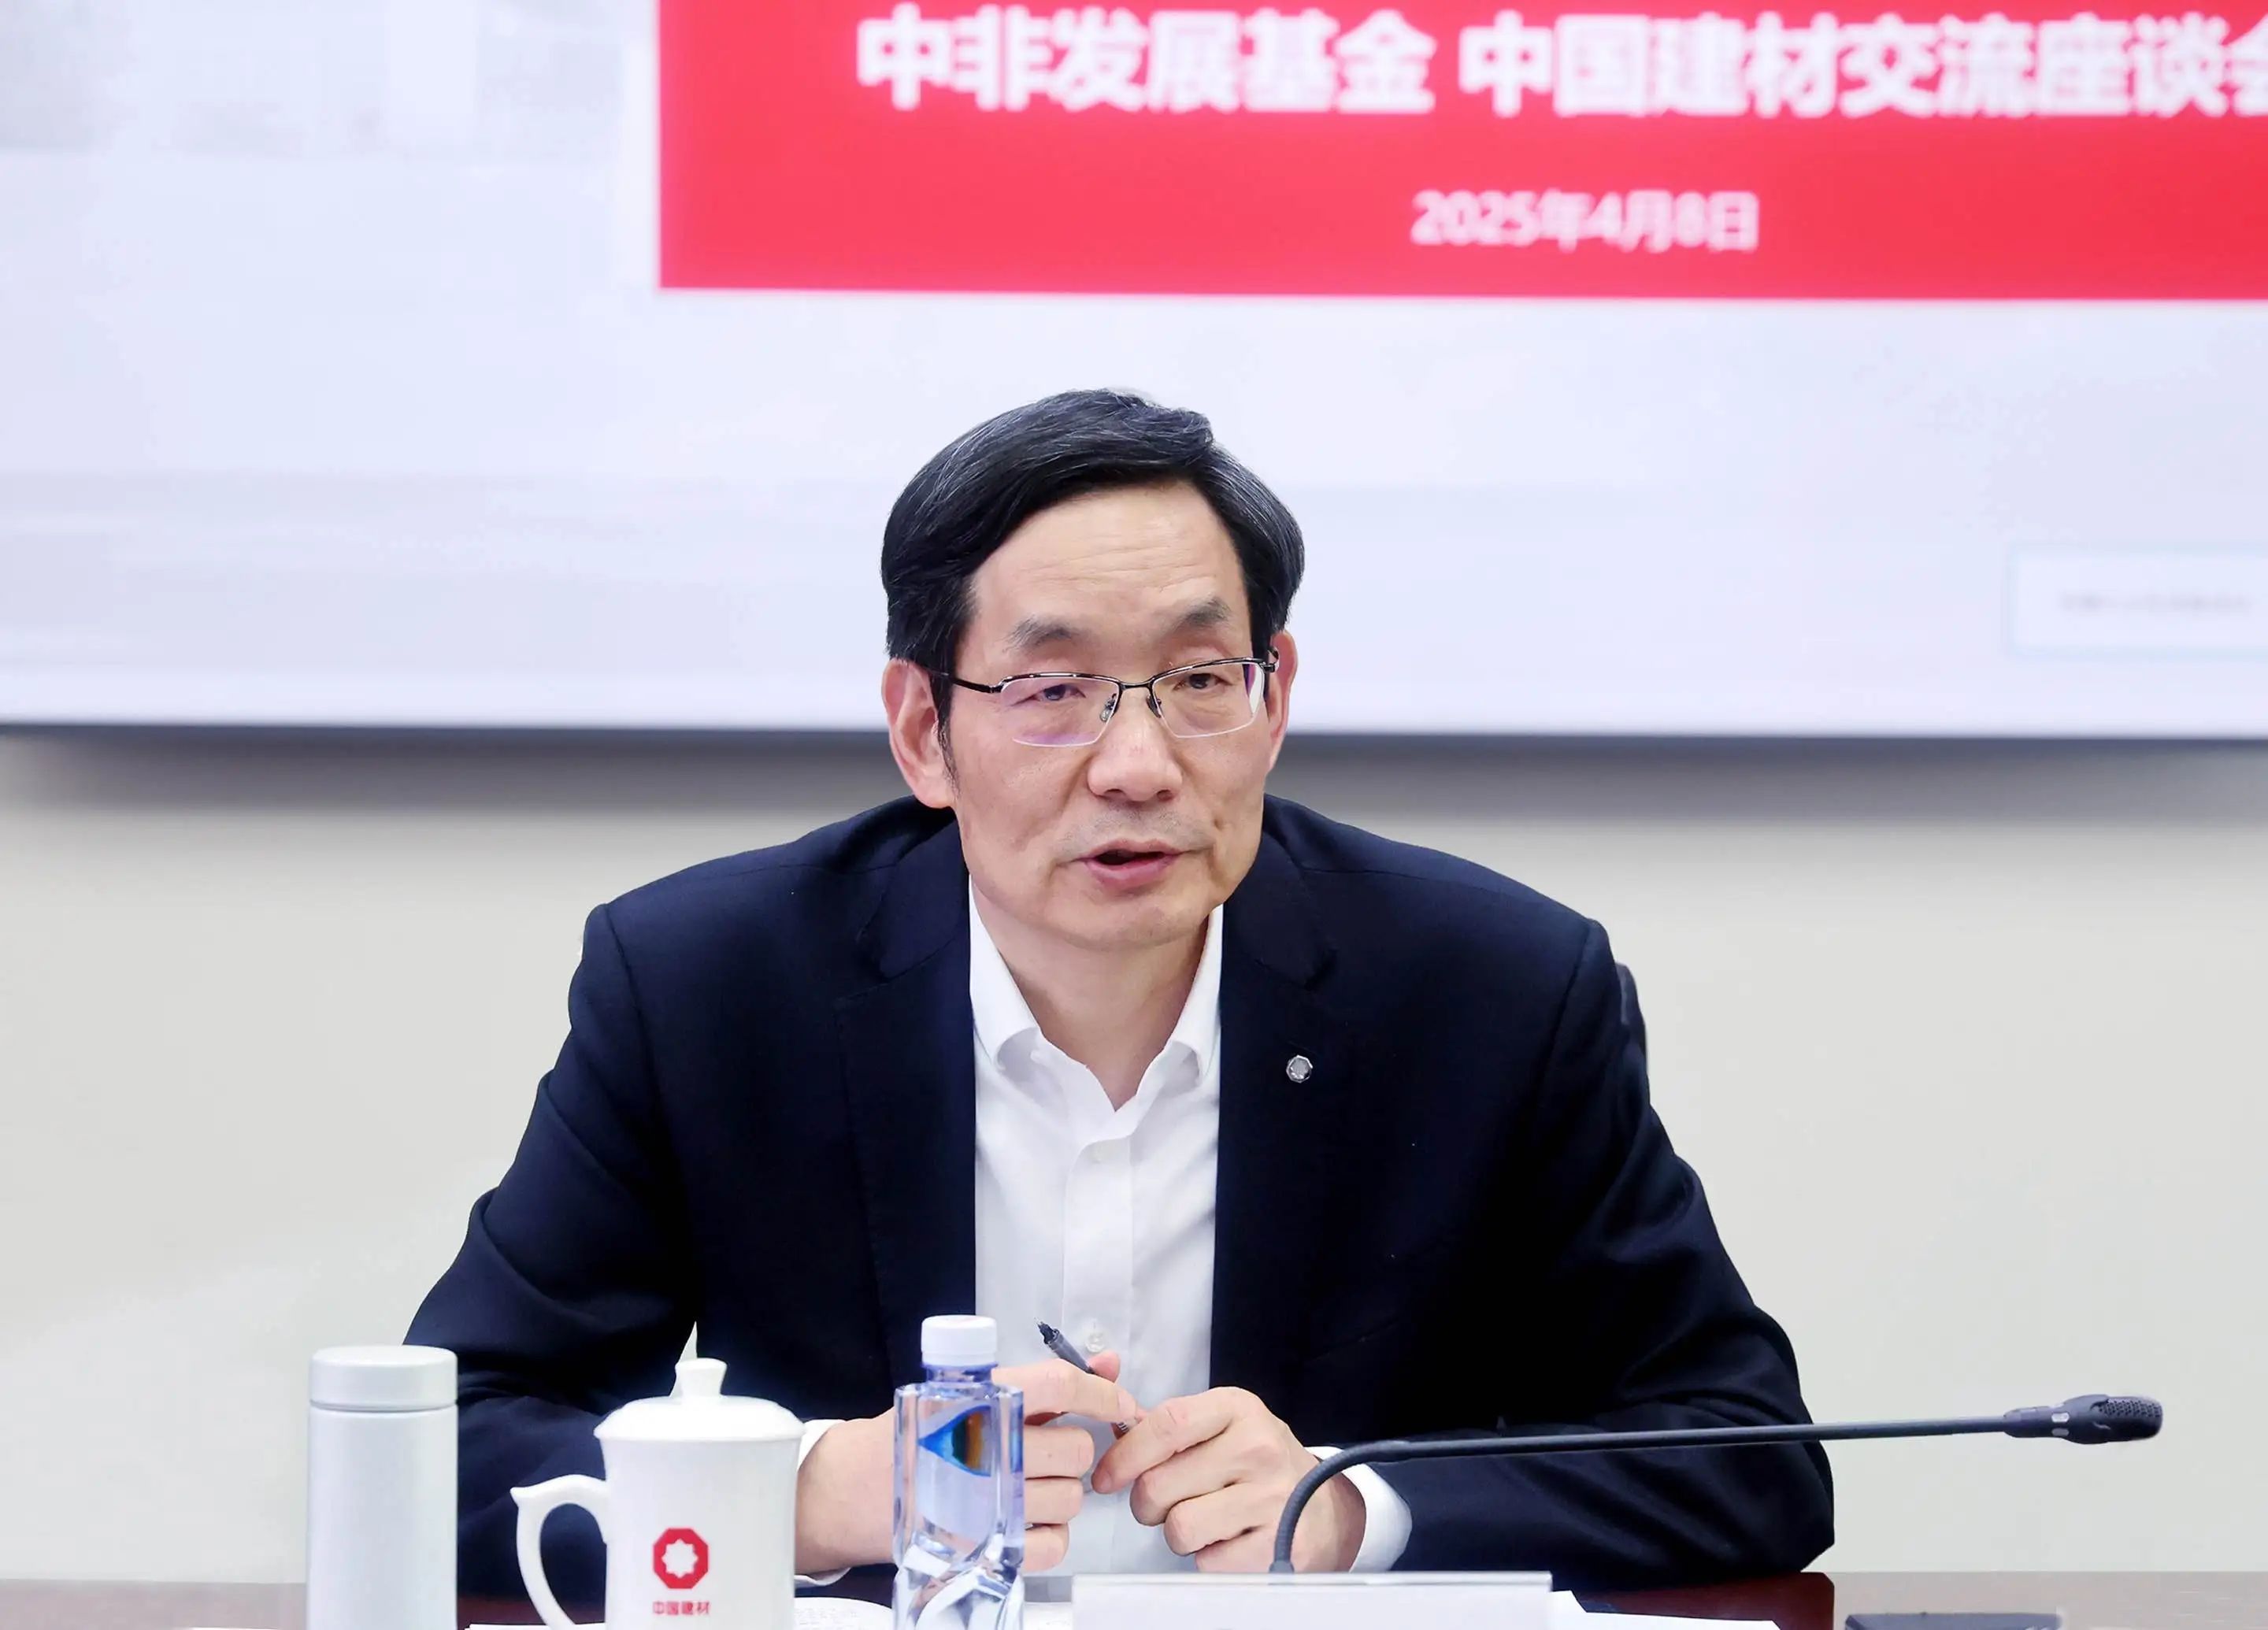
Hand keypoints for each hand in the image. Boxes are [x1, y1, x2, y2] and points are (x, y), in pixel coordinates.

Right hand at [795, 1353, 1140, 1576]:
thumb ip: (1046, 1381)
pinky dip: (1049, 1535)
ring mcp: (986, 1501)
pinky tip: (1026, 1519)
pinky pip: (1055, 1543)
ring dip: (1060, 1494)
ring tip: (1026, 1486)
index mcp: (979, 1398)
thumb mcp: (972, 1392)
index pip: (1061, 1384)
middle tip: (1045, 1452)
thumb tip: (1107, 1364)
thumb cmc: (916, 1436)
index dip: (1103, 1392)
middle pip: (1077, 1448)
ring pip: (1072, 1498)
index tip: (1120, 1404)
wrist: (855, 1488)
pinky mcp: (985, 1545)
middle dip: (1072, 1450)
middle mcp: (984, 1447)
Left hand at [1091, 1387, 1364, 1572]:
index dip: (1125, 1454)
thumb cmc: (1259, 1464)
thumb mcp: (1224, 1426)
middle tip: (1166, 1503)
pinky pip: (1207, 1560)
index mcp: (1238, 1409)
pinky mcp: (1276, 1544)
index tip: (1107, 1476)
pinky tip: (1227, 1538)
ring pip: (1179, 1527)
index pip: (1166, 1424)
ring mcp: (1270, 1496)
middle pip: (1159, 1484)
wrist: (1324, 1507)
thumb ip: (1170, 1427)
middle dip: (1148, 1502)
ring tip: (1201, 1519)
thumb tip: (1113, 1429)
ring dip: (1177, 1532)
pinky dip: (1207, 1556)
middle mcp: (1257, 1447)